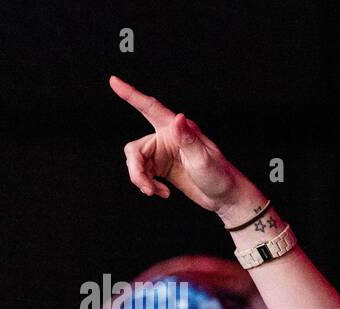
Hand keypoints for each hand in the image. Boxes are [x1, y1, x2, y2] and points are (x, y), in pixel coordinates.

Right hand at [109, 76, 258, 219]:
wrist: (226, 198)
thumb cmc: (220, 176)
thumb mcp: (204, 159)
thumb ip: (188, 140)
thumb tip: (178, 119)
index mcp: (177, 130)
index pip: (151, 108)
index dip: (131, 95)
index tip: (113, 81)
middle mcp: (167, 138)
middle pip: (135, 148)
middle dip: (136, 169)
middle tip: (146, 187)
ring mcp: (163, 154)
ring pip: (136, 162)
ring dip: (141, 180)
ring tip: (155, 192)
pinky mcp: (162, 168)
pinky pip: (143, 173)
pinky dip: (148, 185)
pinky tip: (162, 193)